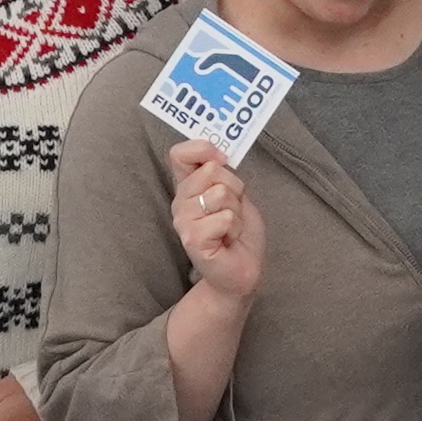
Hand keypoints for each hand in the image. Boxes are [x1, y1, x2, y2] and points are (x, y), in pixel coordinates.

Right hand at [167, 137, 266, 302]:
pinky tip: (228, 241)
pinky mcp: (193, 239)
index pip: (179, 154)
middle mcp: (180, 203)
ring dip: (236, 210)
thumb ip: (221, 173)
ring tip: (230, 228)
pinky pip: (224, 217)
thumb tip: (217, 155)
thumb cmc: (238, 233)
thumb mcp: (234, 194)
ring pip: (220, 193)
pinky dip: (235, 228)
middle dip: (234, 189)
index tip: (222, 161)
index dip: (203, 149)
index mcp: (188, 188)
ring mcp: (183, 221)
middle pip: (211, 170)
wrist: (242, 270)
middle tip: (232, 211)